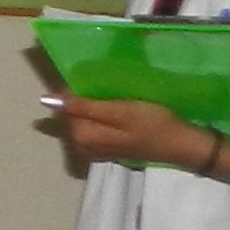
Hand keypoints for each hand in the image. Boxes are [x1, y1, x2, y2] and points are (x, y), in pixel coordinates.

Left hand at [41, 94, 217, 176]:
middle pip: (72, 116)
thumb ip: (84, 106)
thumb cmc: (153, 124)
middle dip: (82, 99)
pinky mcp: (108, 148)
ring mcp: (96, 149)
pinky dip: (100, 116)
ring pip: (83, 121)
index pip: (63, 108)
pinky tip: (115, 108)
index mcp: (82, 137)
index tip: (92, 80)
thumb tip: (48, 100)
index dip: (74, 91)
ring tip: (111, 95)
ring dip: (91, 106)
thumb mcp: (119, 111)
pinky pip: (94, 127)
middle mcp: (84, 146)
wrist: (182, 145)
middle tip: (106, 88)